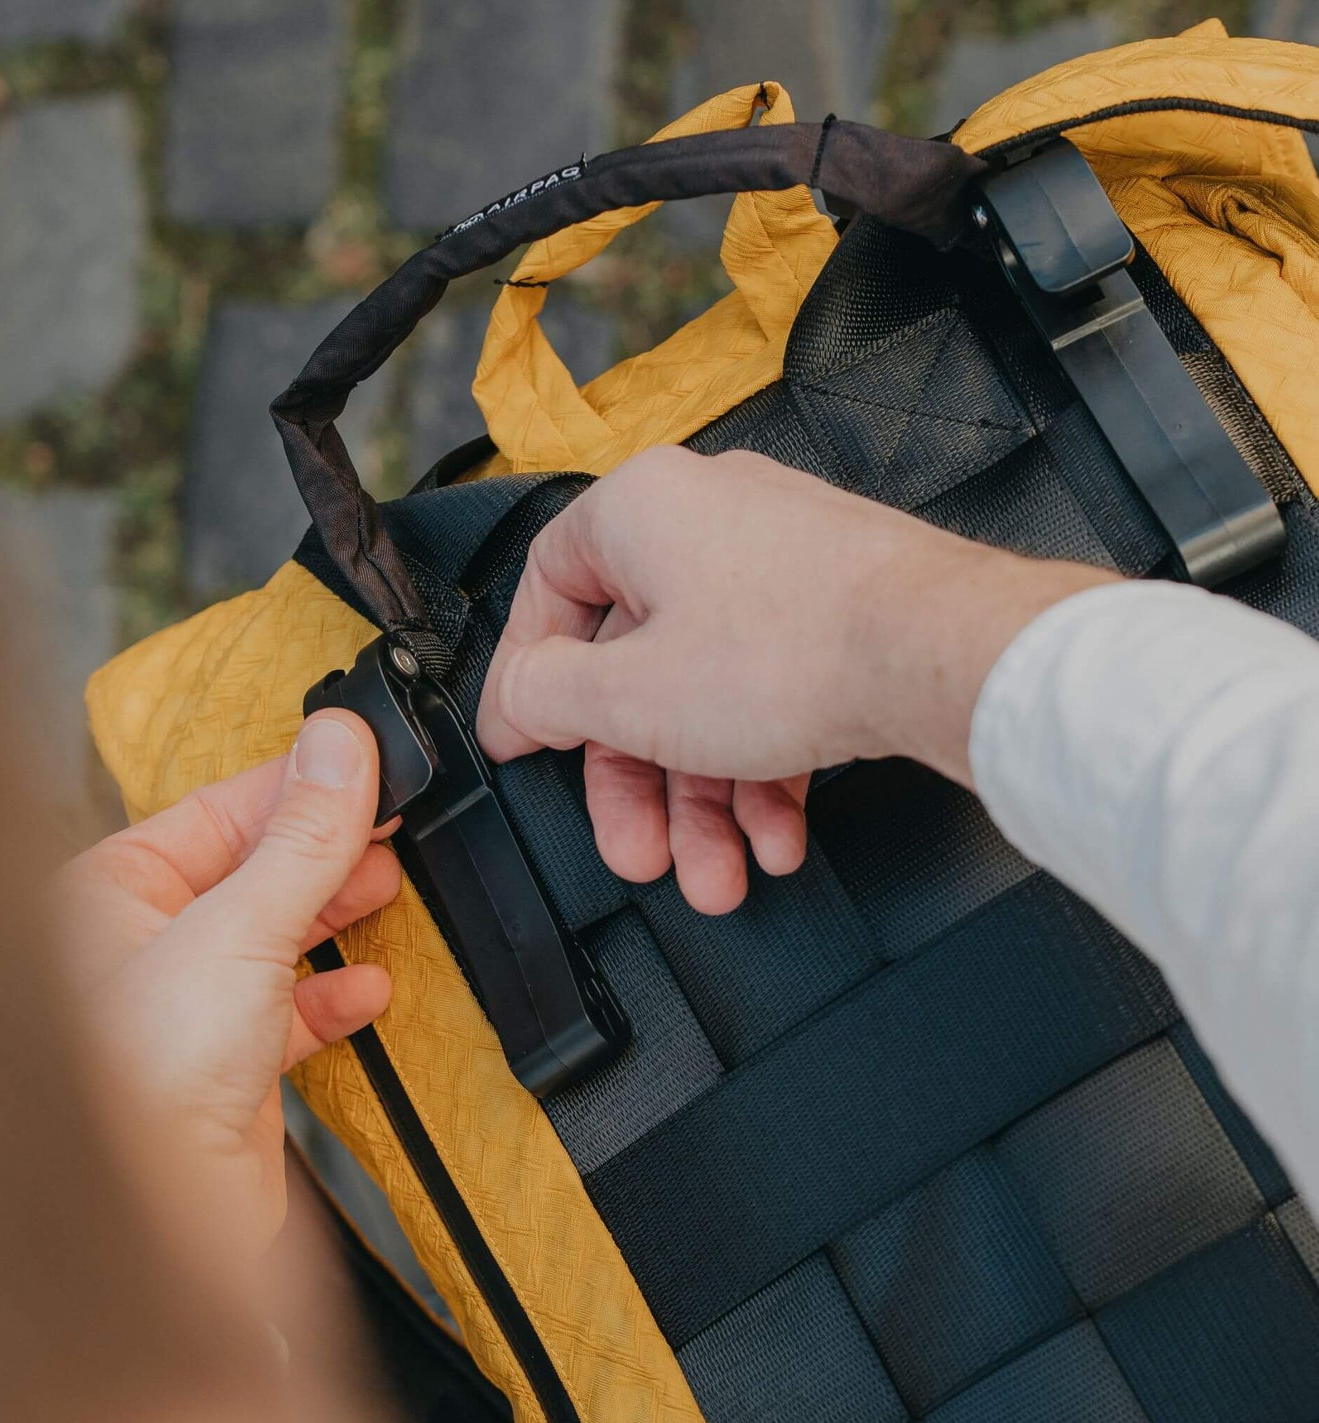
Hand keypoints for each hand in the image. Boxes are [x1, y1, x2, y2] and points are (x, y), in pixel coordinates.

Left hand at [56, 710, 400, 1255]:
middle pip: (251, 869)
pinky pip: (288, 1010)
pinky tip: (369, 989)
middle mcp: (139, 946)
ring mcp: (185, 1008)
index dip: (299, 787)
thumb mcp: (241, 927)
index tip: (366, 764)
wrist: (159, 1227)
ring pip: (273, 937)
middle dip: (324, 851)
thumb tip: (342, 744)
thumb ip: (302, 836)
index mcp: (110, 893)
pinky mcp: (225, 1068)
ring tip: (386, 889)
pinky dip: (333, 996)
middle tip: (390, 830)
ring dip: (334, 917)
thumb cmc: (148, 1081)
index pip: (219, 810)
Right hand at [478, 446, 1110, 912]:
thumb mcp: (627, 696)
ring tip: (719, 874)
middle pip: (636, 667)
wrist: (947, 656)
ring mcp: (778, 566)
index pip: (550, 591)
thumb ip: (546, 698)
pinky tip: (774, 839)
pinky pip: (770, 693)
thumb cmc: (795, 649)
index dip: (529, 682)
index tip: (527, 744)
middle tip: (641, 853)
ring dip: (706, 801)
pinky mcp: (836, 610)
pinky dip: (764, 770)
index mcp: (641, 510)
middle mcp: (708, 522)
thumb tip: (513, 701)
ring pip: (708, 694)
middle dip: (640, 783)